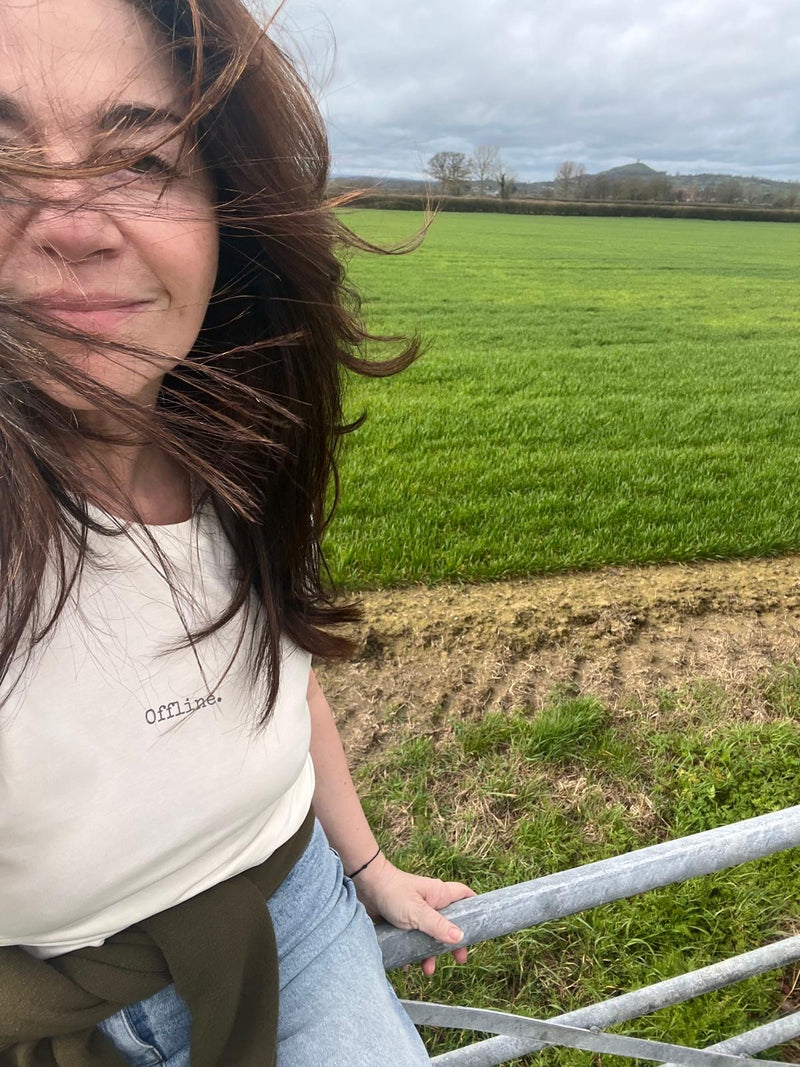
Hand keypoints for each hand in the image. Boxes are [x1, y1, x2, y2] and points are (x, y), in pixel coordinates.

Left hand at [351, 855, 475, 975]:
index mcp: (439, 894)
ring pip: (430, 934)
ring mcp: (416, 912)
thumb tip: (460, 938)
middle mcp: (430, 902)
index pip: (465, 896)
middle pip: (449, 922)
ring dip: (430, 952)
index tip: (481, 925)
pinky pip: (412, 939)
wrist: (365, 886)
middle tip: (458, 959)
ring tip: (426, 970)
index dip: (475, 908)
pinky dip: (411, 951)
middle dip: (453, 942)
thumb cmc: (393, 893)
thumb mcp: (417, 913)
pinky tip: (407, 965)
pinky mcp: (401, 921)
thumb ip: (437, 926)